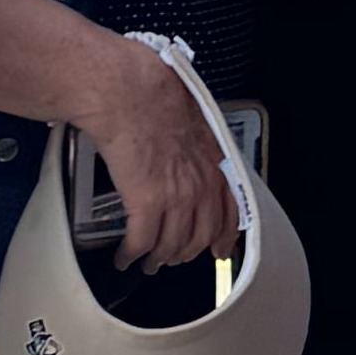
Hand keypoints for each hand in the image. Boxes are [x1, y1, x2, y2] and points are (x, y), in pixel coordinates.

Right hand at [72, 37, 239, 272]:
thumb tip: (188, 152)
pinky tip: (125, 257)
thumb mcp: (194, 117)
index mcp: (214, 161)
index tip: (220, 249)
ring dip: (159, 259)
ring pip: (172, 244)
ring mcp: (176, 196)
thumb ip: (198, 143)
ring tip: (149, 262)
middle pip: (200, 235)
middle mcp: (200, 183)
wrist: (129, 92)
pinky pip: (141, 242)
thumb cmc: (154, 93)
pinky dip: (131, 255)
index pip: (230, 210)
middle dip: (186, 253)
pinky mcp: (146, 204)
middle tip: (175, 258)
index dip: (224, 235)